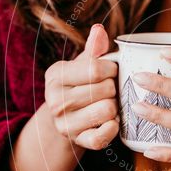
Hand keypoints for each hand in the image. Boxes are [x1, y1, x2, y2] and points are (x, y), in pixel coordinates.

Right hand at [43, 24, 118, 149]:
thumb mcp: (82, 64)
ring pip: (107, 110)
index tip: (111, 70)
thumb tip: (99, 30)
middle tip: (109, 89)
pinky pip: (102, 136)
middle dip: (114, 88)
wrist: (65, 116)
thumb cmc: (79, 83)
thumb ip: (93, 49)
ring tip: (109, 103)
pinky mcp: (77, 141)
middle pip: (105, 90)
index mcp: (55, 75)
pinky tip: (112, 120)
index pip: (95, 68)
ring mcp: (65, 124)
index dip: (111, 68)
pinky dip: (113, 127)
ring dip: (115, 106)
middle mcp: (55, 101)